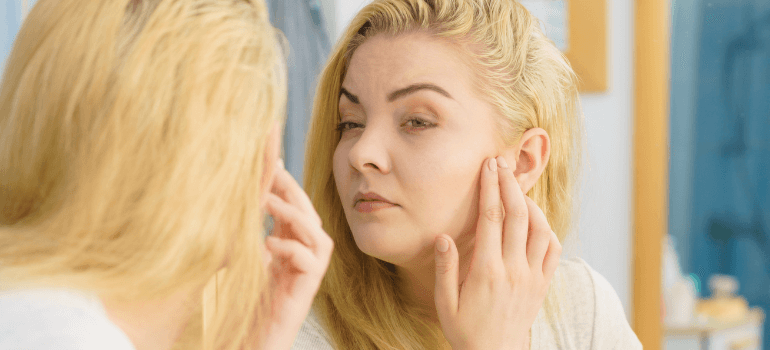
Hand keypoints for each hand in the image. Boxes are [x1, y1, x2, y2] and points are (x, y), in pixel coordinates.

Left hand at [259, 160, 332, 349]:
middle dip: (294, 192)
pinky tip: (268, 245)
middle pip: (310, 217)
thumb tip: (236, 202)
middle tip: (274, 172)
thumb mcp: (242, 262)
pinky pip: (310, 264)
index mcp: (289, 249)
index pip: (293, 209)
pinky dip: (291, 249)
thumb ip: (246, 237)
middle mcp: (304, 260)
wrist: (252, 343)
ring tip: (269, 204)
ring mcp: (308, 277)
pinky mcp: (306, 293)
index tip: (270, 161)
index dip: (285, 185)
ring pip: (318, 237)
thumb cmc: (244, 306)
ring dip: (295, 217)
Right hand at [433, 156, 560, 349]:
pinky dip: (546, 228)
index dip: (490, 187)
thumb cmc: (465, 329)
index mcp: (487, 271)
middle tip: (501, 164)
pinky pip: (553, 249)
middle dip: (510, 184)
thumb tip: (442, 236)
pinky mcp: (542, 284)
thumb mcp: (444, 302)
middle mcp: (514, 270)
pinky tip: (533, 220)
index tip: (488, 166)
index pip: (491, 218)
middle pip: (518, 215)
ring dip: (530, 203)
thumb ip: (444, 268)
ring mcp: (532, 277)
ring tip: (516, 190)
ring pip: (541, 228)